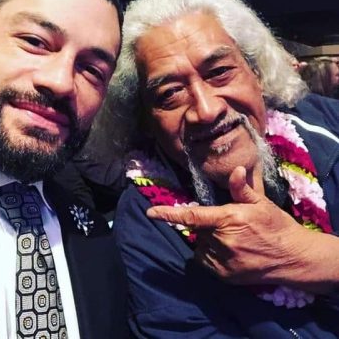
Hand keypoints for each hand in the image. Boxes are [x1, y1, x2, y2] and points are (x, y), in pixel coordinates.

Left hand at [147, 166, 337, 291]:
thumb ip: (241, 189)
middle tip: (228, 225)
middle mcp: (222, 241)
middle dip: (206, 226)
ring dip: (208, 241)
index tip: (151, 213)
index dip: (169, 214)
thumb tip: (235, 169)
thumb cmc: (277, 226)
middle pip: (197, 230)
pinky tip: (231, 252)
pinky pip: (206, 261)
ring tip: (233, 240)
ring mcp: (222, 261)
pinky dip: (212, 255)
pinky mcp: (224, 276)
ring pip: (201, 246)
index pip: (192, 216)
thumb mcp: (261, 203)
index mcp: (228, 219)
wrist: (294, 258)